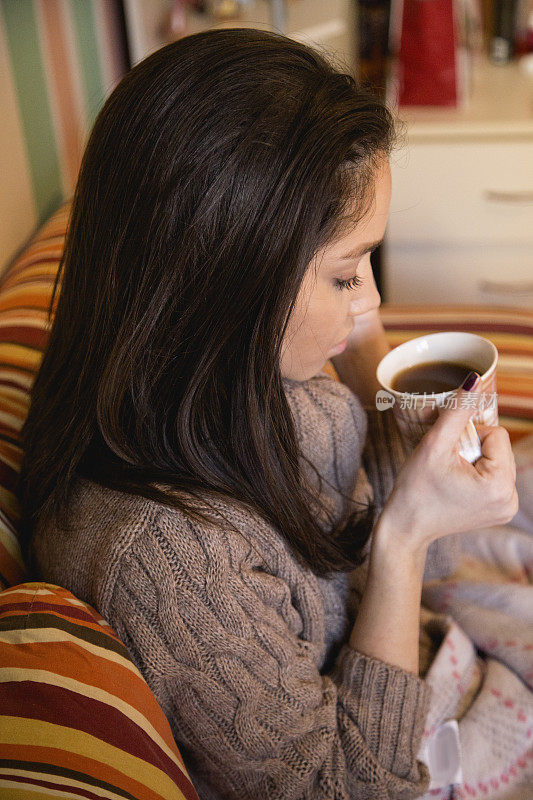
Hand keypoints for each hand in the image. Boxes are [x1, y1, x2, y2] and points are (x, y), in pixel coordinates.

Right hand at [377, 377, 518, 552]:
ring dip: (474, 459)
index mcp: (500, 486)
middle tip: (448, 466)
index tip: (448, 455)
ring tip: (451, 476)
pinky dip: (476, 473)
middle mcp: (511, 500)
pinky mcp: (500, 510)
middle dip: (473, 448)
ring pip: (497, 458)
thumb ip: (457, 411)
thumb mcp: (434, 445)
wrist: (406, 526)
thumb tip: (474, 380)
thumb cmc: (415, 489)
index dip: (468, 437)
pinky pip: (495, 474)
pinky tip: (457, 484)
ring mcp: (507, 508)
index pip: (497, 434)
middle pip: (500, 446)